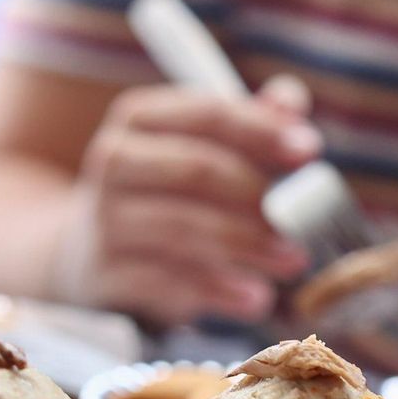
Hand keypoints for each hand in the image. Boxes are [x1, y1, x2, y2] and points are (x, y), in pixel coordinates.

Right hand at [65, 76, 319, 327]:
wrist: (88, 252)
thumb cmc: (165, 192)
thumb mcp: (201, 149)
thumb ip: (250, 122)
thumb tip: (292, 101)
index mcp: (140, 118)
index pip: (207, 114)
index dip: (262, 130)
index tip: (309, 150)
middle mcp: (114, 161)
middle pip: (196, 171)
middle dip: (259, 197)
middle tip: (305, 222)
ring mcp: (104, 220)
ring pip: (183, 228)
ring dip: (247, 246)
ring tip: (292, 261)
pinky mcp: (105, 274)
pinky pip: (167, 281)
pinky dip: (218, 291)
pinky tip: (256, 298)